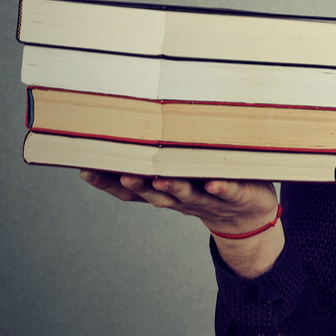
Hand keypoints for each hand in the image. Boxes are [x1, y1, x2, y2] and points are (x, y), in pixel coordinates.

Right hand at [80, 171, 282, 277]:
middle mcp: (182, 198)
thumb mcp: (183, 171)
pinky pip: (228, 192)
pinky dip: (221, 188)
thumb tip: (139, 118)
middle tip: (123, 173)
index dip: (108, 182)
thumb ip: (164, 153)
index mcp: (165, 191)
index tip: (85, 168)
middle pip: (155, 194)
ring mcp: (210, 199)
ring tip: (161, 178)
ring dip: (174, 187)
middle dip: (138, 184)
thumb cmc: (210, 185)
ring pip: (188, 194)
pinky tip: (214, 182)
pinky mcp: (237, 196)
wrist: (249, 217)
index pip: (131, 190)